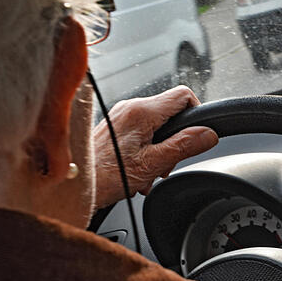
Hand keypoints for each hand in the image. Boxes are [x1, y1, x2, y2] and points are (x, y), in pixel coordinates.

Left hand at [93, 86, 217, 207]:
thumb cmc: (104, 176)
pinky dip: (146, 150)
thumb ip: (184, 146)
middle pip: (171, 113)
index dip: (196, 114)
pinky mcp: (114, 127)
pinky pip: (141, 132)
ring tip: (148, 172)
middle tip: (166, 164)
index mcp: (142, 112)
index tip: (195, 136)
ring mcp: (120, 116)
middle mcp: (130, 107)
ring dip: (160, 149)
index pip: (184, 95)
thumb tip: (208, 134)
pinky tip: (137, 171)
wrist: (73, 184)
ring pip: (156, 125)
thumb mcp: (152, 164)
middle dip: (176, 140)